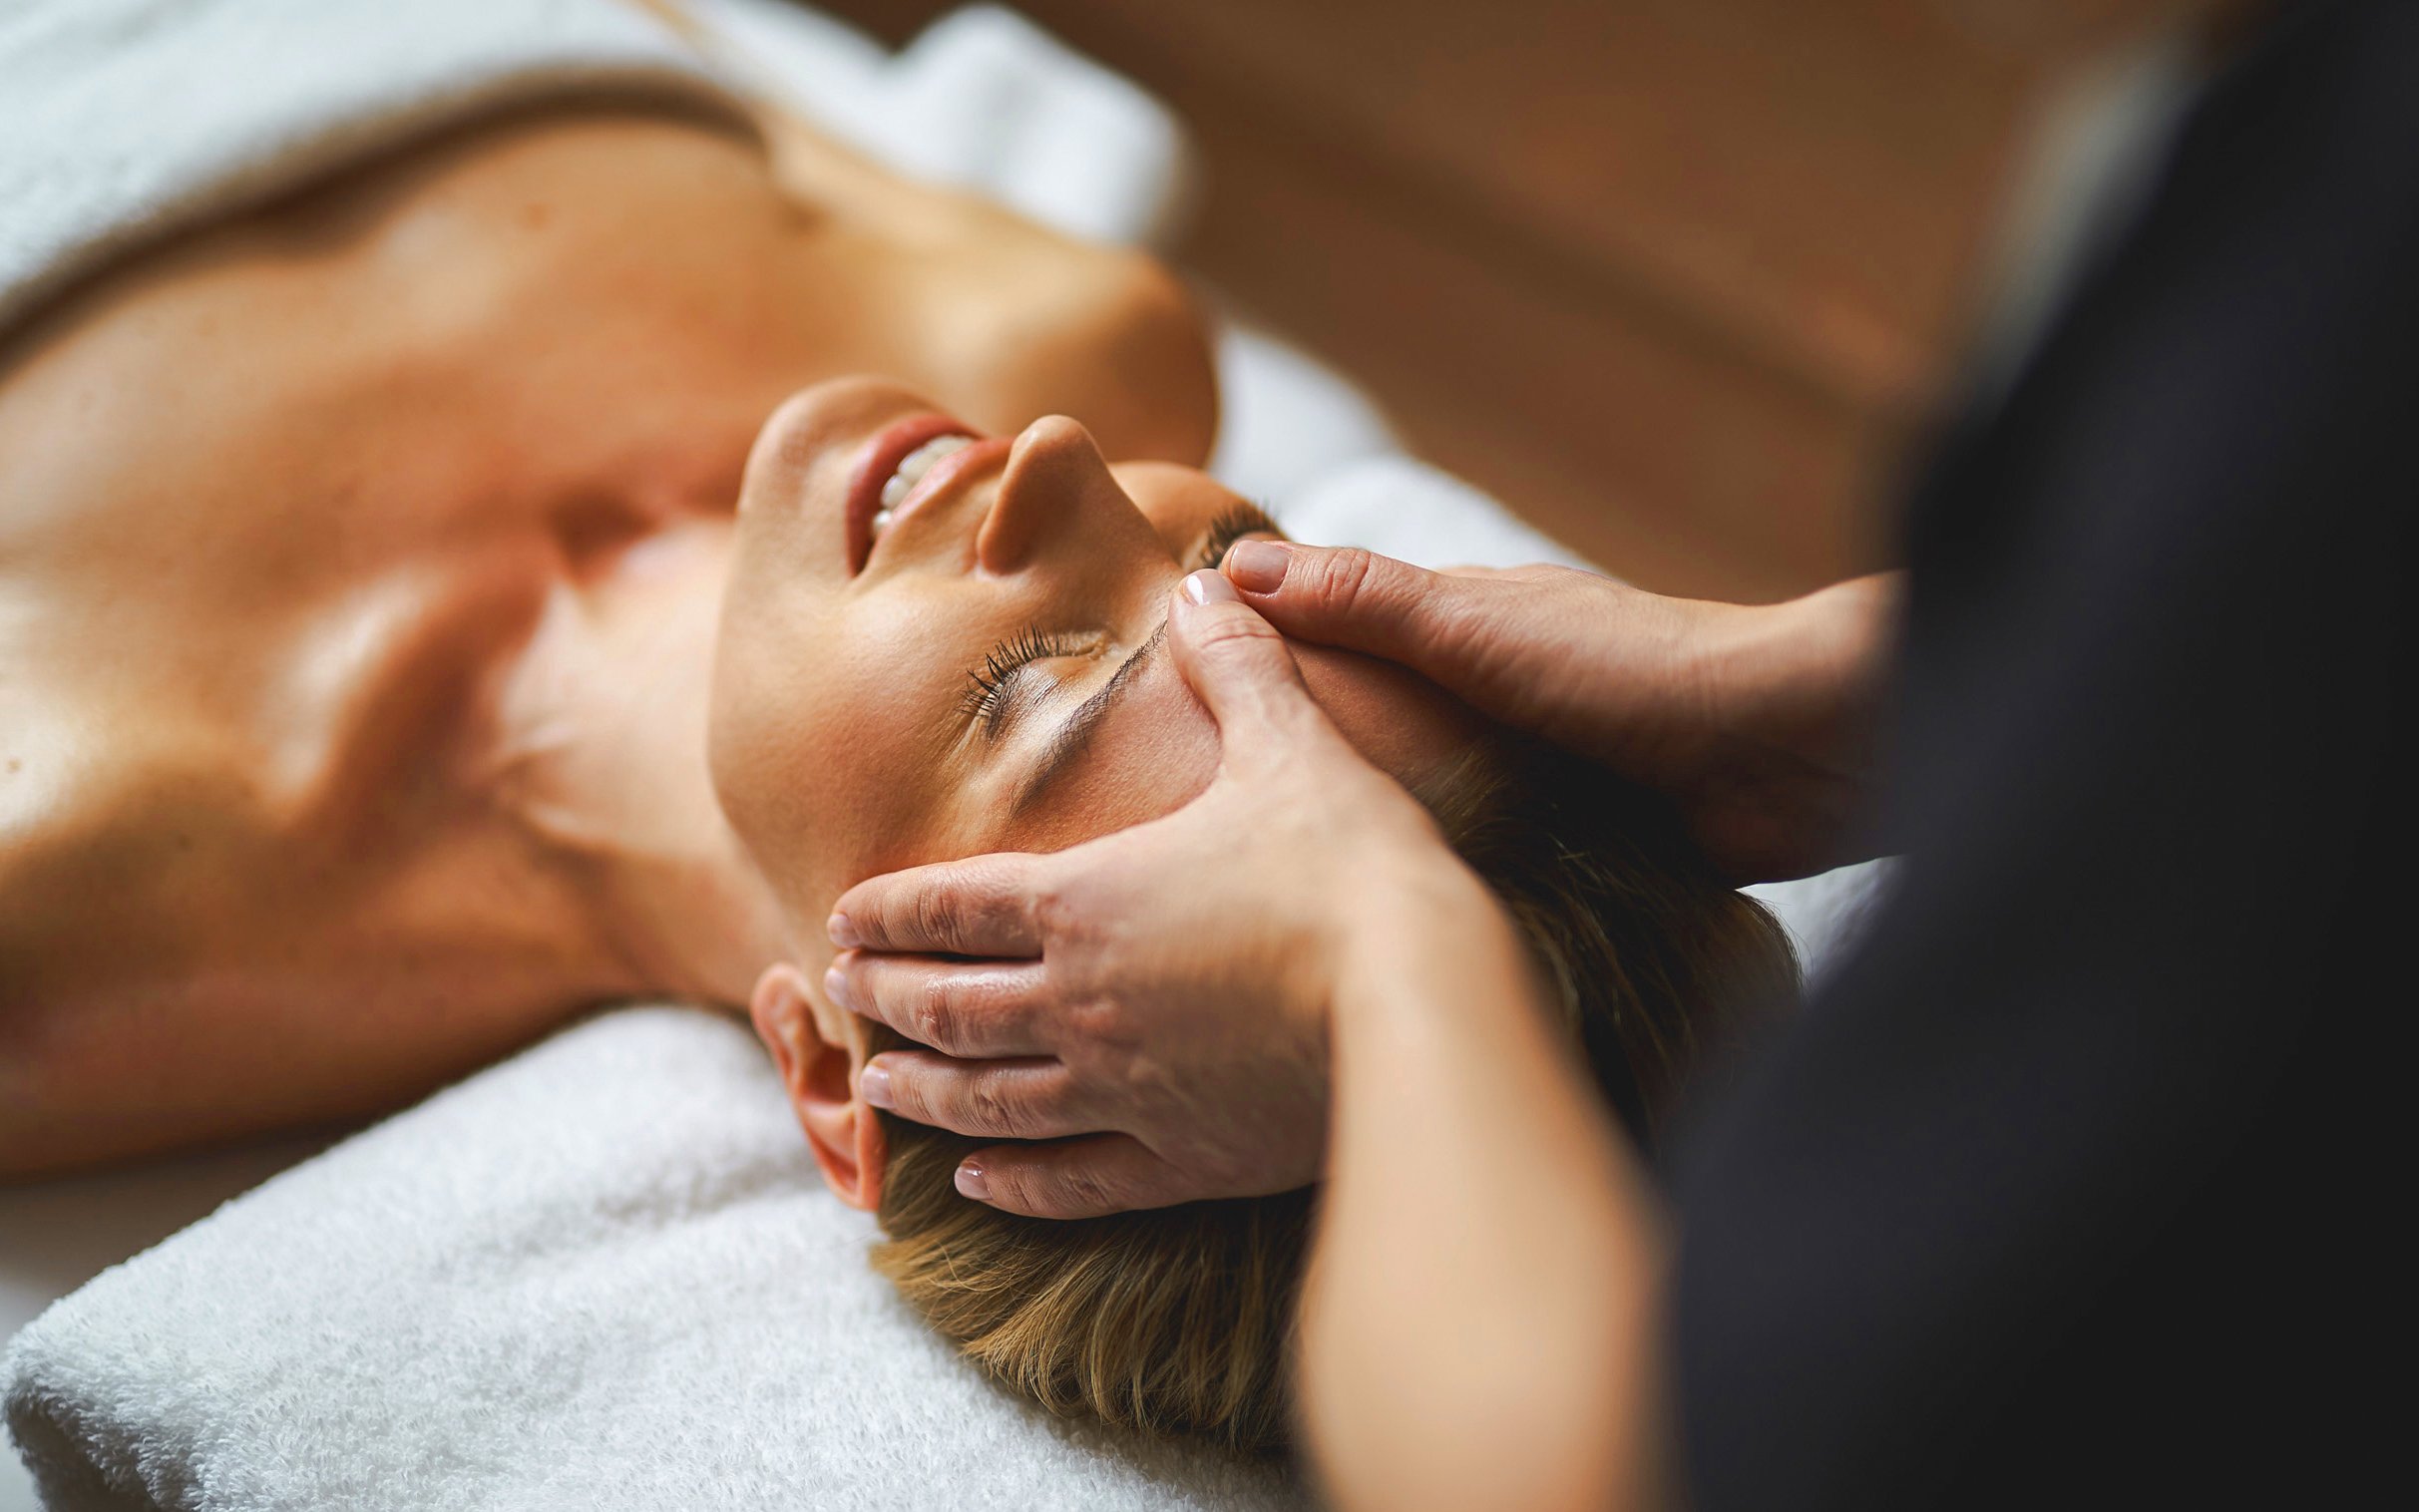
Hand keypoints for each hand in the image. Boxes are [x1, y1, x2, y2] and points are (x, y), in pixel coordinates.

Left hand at [822, 570, 1483, 1217]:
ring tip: (877, 1089)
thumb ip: (1236, 665)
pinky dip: (1012, 1186)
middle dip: (883, 994)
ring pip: (985, 1101)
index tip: (840, 917)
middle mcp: (1076, 1002)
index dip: (887, 910)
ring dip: (920, 1093)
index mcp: (1083, 900)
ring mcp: (1118, 1091)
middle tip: (840, 991)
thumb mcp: (1290, 743)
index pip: (948, 905)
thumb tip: (1208, 582)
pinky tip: (979, 1186)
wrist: (1417, 997)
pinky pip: (1067, 1183)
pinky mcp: (1176, 1161)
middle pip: (946, 1004)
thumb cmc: (1348, 863)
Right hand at [1221, 542, 1899, 882]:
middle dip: (1302, 761)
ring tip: (1275, 890)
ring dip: (1369, 829)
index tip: (1167, 701)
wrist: (1791, 753)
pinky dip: (1437, 876)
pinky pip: (1482, 859)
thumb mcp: (1475, 625)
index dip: (1259, 652)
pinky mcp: (1572, 844)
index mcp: (1464, 628)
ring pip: (1424, 797)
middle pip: (1373, 721)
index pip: (1338, 628)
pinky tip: (1384, 921)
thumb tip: (1231, 565)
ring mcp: (1531, 772)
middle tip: (1205, 830)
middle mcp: (1490, 696)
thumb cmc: (1635, 671)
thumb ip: (1364, 601)